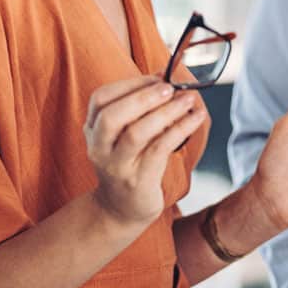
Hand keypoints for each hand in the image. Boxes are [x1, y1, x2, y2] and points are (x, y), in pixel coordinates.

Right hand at [82, 76, 206, 228]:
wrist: (120, 209)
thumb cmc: (128, 163)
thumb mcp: (123, 135)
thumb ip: (137, 110)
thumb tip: (164, 80)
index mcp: (93, 130)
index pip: (101, 98)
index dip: (130, 84)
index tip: (157, 77)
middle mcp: (100, 148)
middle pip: (112, 116)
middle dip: (143, 97)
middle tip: (170, 88)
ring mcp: (117, 166)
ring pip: (136, 134)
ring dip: (165, 112)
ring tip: (187, 100)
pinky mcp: (139, 180)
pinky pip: (159, 149)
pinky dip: (180, 129)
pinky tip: (195, 118)